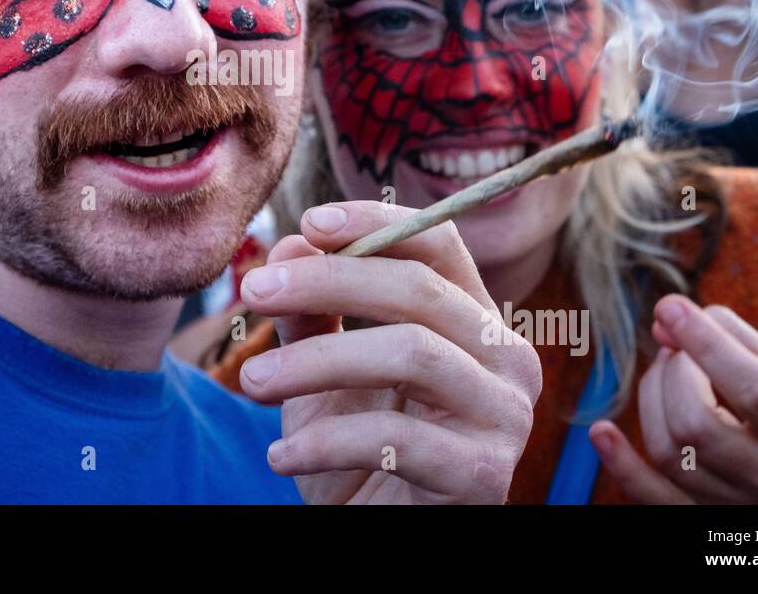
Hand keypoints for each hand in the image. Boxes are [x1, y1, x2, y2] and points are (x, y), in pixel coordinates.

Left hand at [238, 201, 541, 503]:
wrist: (380, 535)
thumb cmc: (359, 452)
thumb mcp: (323, 374)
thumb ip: (312, 313)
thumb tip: (288, 246)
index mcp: (474, 320)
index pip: (439, 244)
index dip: (376, 222)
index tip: (308, 222)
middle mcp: (505, 359)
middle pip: (420, 290)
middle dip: (326, 282)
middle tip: (254, 292)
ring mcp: (504, 417)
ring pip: (411, 354)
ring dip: (316, 361)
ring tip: (251, 381)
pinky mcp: (484, 476)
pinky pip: (398, 438)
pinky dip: (326, 442)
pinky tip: (281, 457)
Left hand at [590, 296, 757, 503]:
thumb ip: (731, 336)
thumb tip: (664, 321)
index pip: (754, 391)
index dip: (706, 345)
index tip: (671, 308)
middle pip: (697, 424)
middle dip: (675, 372)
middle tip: (679, 350)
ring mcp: (740, 505)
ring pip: (670, 454)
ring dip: (652, 398)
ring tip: (667, 373)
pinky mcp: (706, 517)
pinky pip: (654, 498)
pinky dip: (621, 465)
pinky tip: (601, 431)